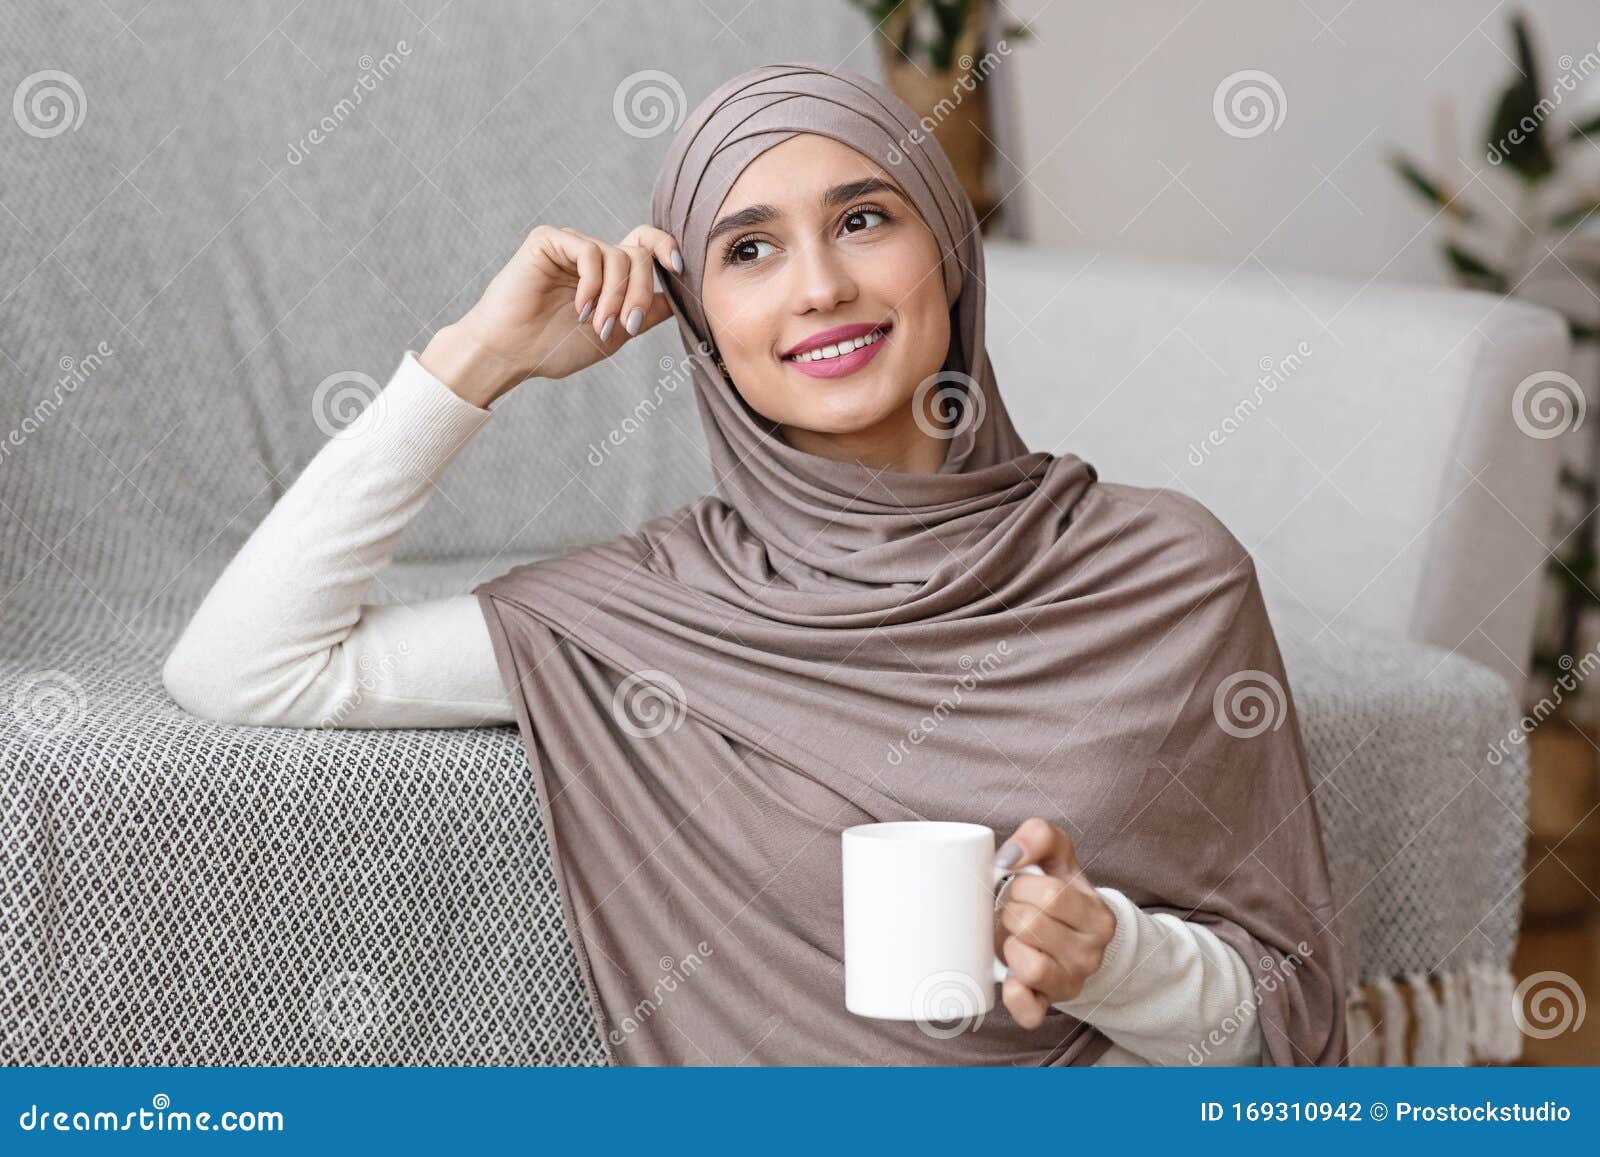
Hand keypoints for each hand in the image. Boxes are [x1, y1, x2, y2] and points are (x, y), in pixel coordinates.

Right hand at [421, 224, 680, 406]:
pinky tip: (581, 308)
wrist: (512, 354)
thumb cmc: (555, 348)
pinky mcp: (549, 241)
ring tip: (598, 325)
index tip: (678, 267)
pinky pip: (590, 253)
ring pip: (618, 256)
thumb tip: (679, 297)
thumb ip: (645, 313)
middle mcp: (592, 255)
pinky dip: (593, 284)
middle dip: (639, 293)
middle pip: (639, 254)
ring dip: (615, 296)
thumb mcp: (614, 334)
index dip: (666, 247)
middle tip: (626, 325)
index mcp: (609, 273)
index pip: (645, 243)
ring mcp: (570, 246)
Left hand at [992, 817, 1117, 1029]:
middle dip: (1011, 911)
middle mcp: (1091, 955)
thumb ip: (1039, 835)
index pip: (1050, 895)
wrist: (1068, 939)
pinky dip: (1012, 994)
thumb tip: (1008, 856)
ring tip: (1016, 938)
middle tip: (1015, 910)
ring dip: (1010, 947)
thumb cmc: (1058, 895)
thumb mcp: (1058, 857)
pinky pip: (1026, 1010)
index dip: (1022, 885)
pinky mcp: (1047, 1007)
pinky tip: (1010, 975)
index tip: (1021, 885)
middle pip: (1031, 926)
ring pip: (1029, 967)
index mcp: (1098, 917)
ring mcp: (1071, 984)